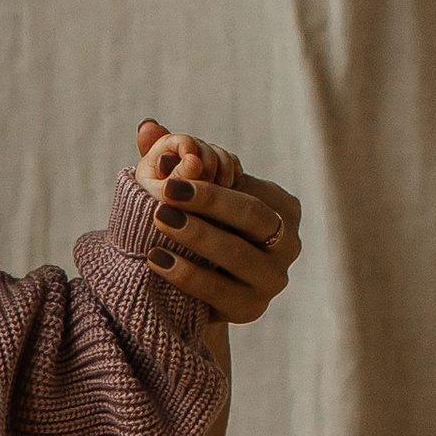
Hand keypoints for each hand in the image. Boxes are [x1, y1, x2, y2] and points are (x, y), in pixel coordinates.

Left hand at [134, 120, 301, 326]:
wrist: (196, 287)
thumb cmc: (199, 226)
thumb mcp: (194, 192)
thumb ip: (174, 159)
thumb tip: (147, 125)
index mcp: (282, 208)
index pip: (250, 191)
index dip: (212, 183)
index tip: (172, 174)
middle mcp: (288, 243)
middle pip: (253, 217)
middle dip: (210, 204)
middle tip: (166, 194)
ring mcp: (274, 279)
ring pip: (239, 256)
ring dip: (198, 237)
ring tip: (161, 221)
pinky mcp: (252, 309)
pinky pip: (221, 292)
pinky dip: (189, 275)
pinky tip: (157, 260)